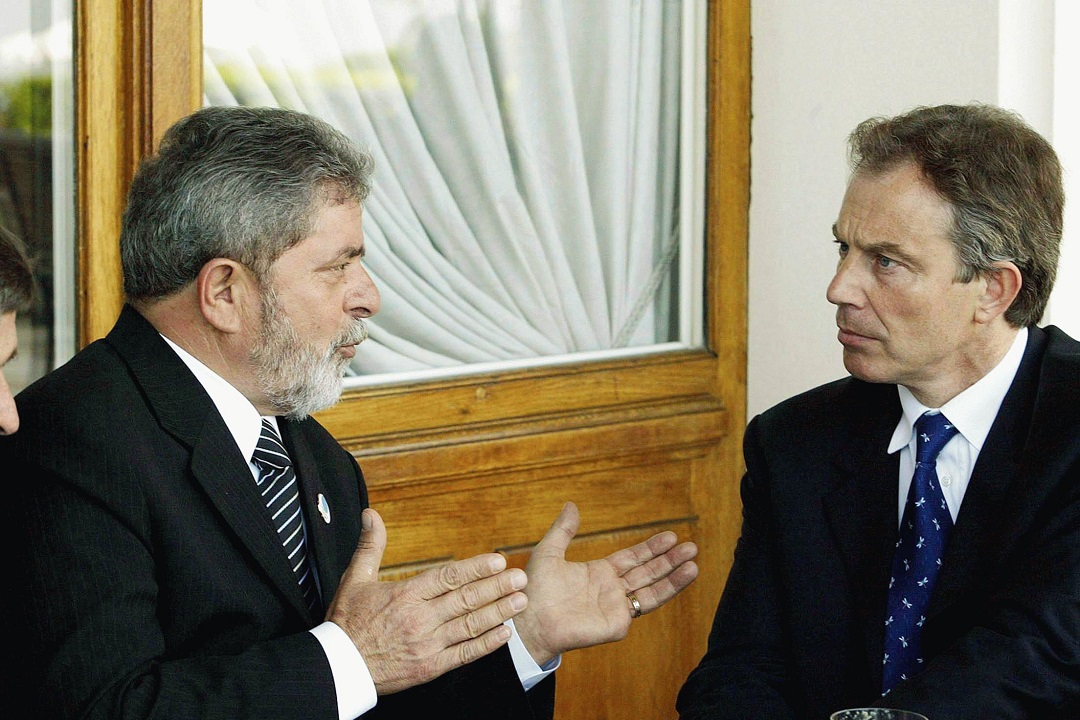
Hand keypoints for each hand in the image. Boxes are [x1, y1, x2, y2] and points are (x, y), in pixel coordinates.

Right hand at [326, 508, 528, 693]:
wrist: (338, 669)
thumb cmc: (346, 622)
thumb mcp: (354, 579)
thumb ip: (370, 546)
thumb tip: (371, 514)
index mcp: (405, 594)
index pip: (448, 577)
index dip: (476, 568)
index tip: (498, 560)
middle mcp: (419, 618)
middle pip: (465, 599)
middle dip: (496, 587)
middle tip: (520, 578)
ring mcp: (427, 644)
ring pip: (469, 625)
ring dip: (498, 612)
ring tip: (521, 601)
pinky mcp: (429, 667)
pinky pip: (463, 654)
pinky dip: (485, 645)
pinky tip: (503, 634)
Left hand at [514, 502, 698, 665]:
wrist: (529, 619)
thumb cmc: (534, 590)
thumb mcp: (548, 552)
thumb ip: (563, 530)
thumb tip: (572, 505)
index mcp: (599, 573)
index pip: (633, 558)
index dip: (652, 548)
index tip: (672, 536)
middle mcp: (612, 590)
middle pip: (648, 572)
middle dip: (670, 560)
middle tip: (692, 547)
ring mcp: (616, 608)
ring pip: (652, 590)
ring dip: (673, 579)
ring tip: (694, 565)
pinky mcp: (617, 624)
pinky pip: (641, 607)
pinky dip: (662, 595)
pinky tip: (674, 584)